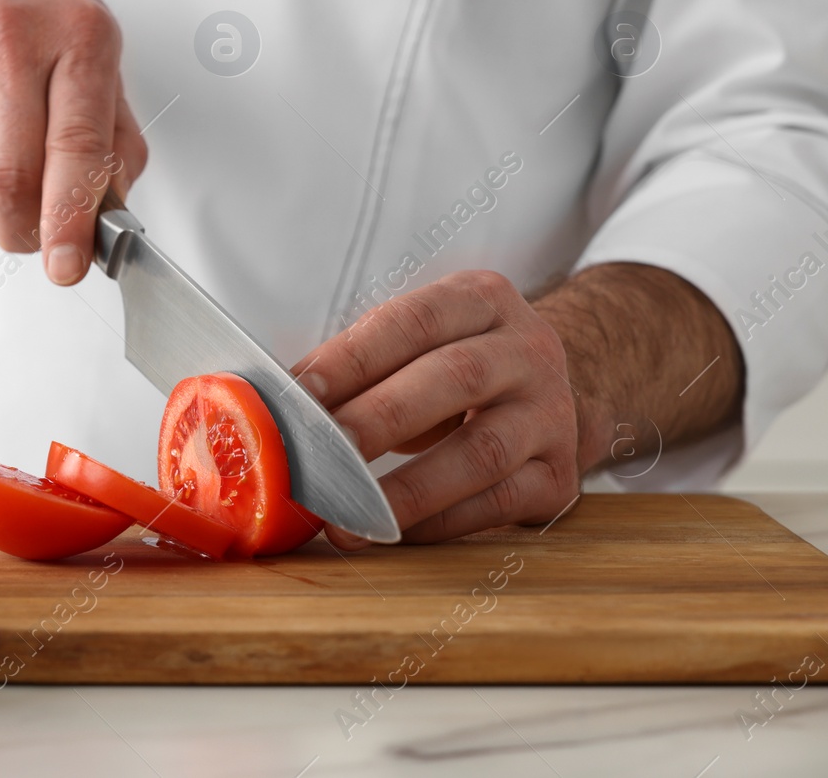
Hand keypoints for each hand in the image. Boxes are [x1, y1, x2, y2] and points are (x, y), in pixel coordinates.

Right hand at [0, 0, 146, 285]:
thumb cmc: (20, 2)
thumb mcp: (87, 41)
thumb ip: (113, 126)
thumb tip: (115, 205)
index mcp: (77, 34)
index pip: (78, 146)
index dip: (72, 219)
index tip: (68, 264)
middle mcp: (12, 41)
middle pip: (12, 180)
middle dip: (25, 232)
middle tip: (34, 241)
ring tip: (1, 186)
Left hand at [293, 270, 580, 547]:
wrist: (556, 392)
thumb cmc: (454, 367)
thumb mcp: (418, 343)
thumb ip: (358, 363)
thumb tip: (273, 404)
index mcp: (482, 300)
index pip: (414, 320)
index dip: (354, 356)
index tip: (299, 392)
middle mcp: (528, 351)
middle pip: (453, 379)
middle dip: (378, 418)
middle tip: (320, 454)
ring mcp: (552, 415)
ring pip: (481, 452)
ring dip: (406, 489)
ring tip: (346, 517)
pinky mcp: (559, 477)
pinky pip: (498, 505)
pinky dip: (439, 523)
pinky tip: (391, 533)